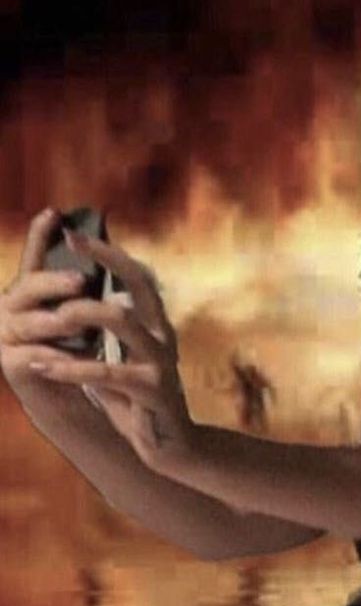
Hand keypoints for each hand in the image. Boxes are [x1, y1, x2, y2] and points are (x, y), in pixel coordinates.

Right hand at [0, 208, 88, 398]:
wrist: (65, 392)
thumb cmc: (77, 345)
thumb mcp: (83, 310)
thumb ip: (85, 283)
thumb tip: (106, 245)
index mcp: (30, 290)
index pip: (34, 257)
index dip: (40, 235)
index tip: (54, 213)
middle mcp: (10, 307)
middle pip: (29, 287)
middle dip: (54, 282)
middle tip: (80, 280)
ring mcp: (6, 335)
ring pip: (31, 322)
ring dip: (58, 321)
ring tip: (77, 320)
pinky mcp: (11, 365)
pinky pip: (35, 355)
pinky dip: (59, 356)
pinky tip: (77, 356)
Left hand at [14, 217, 197, 473]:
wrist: (172, 446)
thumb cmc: (140, 402)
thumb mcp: (125, 363)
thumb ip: (109, 339)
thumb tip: (75, 309)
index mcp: (157, 326)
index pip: (139, 278)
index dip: (109, 254)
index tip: (73, 235)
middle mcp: (163, 336)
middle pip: (138, 286)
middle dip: (104, 261)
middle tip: (68, 247)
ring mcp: (160, 361)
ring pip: (123, 321)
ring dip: (82, 314)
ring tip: (52, 317)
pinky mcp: (152, 389)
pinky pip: (107, 372)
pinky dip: (71, 368)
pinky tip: (42, 367)